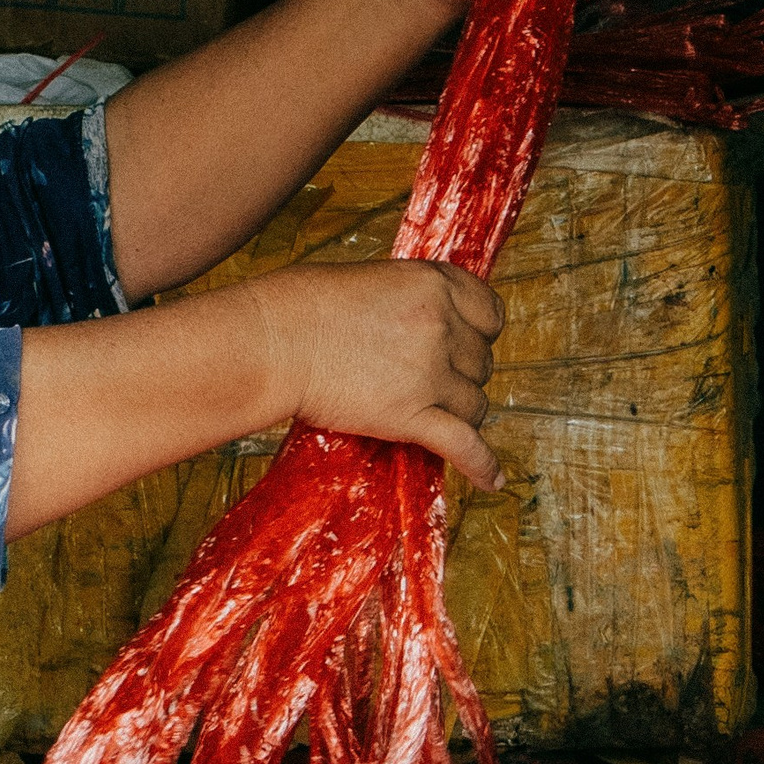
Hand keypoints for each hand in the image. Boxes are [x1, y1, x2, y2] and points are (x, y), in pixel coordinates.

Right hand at [253, 258, 506, 488]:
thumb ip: (412, 302)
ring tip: (432, 416)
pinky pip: (465, 445)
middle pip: (482, 363)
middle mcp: (442, 325)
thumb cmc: (303, 306)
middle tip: (428, 381)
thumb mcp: (374, 282)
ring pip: (475, 405)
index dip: (479, 334)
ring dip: (459, 413)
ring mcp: (430, 372)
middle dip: (461, 375)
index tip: (465, 344)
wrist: (273, 341)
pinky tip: (491, 481)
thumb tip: (426, 327)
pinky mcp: (411, 416)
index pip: (491, 314)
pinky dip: (481, 465)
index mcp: (435, 284)